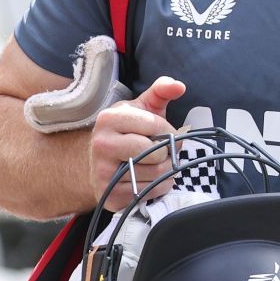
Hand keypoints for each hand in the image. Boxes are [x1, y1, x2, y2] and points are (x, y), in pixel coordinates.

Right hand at [87, 76, 186, 210]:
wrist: (100, 162)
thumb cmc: (128, 131)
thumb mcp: (142, 107)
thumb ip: (160, 91)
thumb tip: (179, 86)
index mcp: (109, 118)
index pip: (156, 125)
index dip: (168, 130)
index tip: (164, 132)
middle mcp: (102, 144)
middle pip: (156, 152)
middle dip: (166, 151)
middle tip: (160, 149)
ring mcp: (103, 172)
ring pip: (156, 174)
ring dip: (166, 170)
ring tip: (155, 163)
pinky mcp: (111, 194)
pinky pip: (151, 191)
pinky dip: (159, 186)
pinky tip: (148, 177)